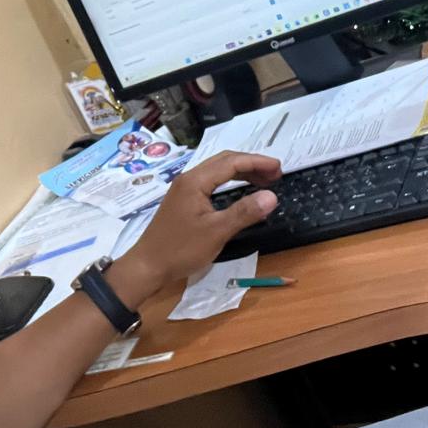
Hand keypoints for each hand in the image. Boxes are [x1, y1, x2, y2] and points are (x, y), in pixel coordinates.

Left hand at [108, 152, 280, 306]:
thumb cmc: (181, 249)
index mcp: (195, 181)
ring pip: (217, 172)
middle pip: (224, 162)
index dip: (257, 162)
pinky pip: (211, 183)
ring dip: (241, 173)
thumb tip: (272, 196)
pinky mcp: (184, 200)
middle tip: (276, 174)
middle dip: (251, 164)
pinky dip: (230, 183)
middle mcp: (189, 179)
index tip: (279, 167)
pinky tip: (240, 192)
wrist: (148, 265)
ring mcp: (185, 189)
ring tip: (265, 182)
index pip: (231, 162)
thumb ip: (244, 212)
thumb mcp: (216, 232)